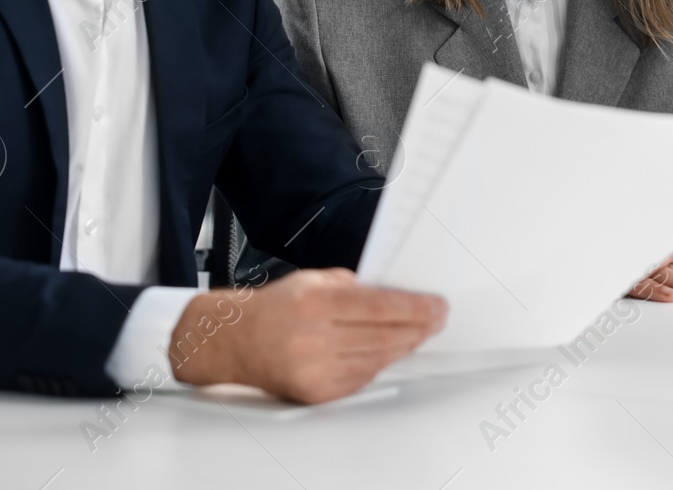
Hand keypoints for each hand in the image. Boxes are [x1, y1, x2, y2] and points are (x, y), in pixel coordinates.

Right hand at [170, 267, 446, 403]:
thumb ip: (353, 285)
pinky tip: (392, 353)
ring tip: (419, 334)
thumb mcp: (312, 280)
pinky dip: (380, 365)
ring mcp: (314, 369)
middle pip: (383, 335)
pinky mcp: (314, 392)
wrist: (234, 341)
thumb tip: (394, 294)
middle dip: (418, 327)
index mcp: (315, 303)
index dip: (415, 307)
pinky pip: (360, 379)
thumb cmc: (275, 307)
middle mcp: (314, 338)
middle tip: (437, 319)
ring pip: (376, 360)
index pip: (380, 307)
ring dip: (404, 347)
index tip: (437, 306)